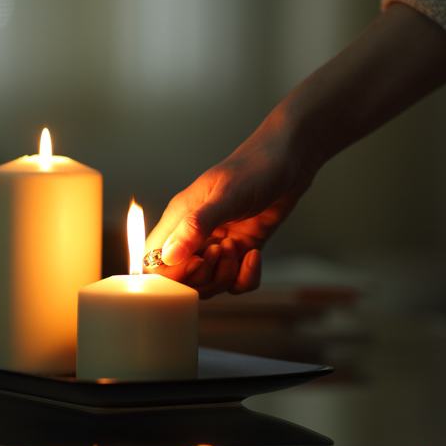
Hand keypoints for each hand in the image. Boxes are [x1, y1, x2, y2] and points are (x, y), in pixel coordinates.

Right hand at [145, 106, 315, 297]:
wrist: (290, 160)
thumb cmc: (254, 168)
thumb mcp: (225, 196)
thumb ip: (195, 226)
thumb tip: (168, 257)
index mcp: (179, 218)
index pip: (155, 262)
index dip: (171, 273)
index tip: (197, 262)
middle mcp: (194, 235)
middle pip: (182, 280)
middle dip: (204, 277)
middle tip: (222, 250)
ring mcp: (217, 245)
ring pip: (209, 285)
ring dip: (225, 276)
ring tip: (237, 247)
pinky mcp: (240, 250)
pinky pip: (235, 282)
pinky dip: (246, 276)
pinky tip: (254, 254)